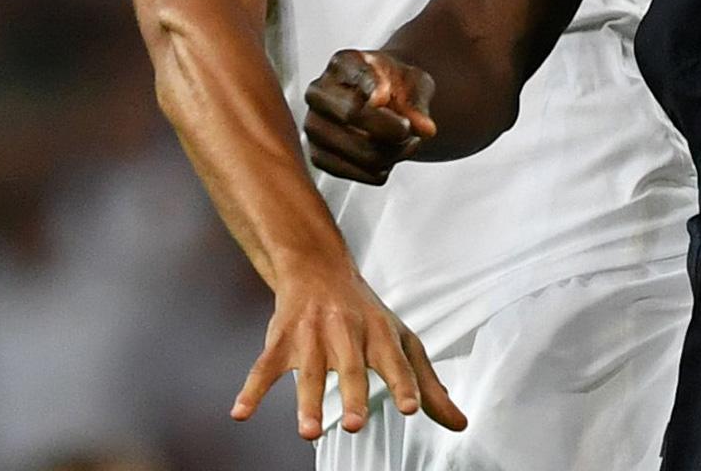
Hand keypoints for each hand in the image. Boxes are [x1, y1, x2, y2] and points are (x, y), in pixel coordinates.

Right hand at [232, 261, 464, 438]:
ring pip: (310, 371)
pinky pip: (265, 367)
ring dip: (308, 401)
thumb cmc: (367, 315)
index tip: (411, 408)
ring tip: (309, 432)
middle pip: (352, 367)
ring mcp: (313, 336)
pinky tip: (241, 413)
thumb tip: (459, 423)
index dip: (404, 384)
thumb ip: (429, 384)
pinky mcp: (282, 340)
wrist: (319, 268)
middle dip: (354, 395)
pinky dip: (251, 390)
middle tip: (356, 424)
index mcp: (381, 335)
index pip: (396, 363)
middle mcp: (348, 333)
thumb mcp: (403, 342)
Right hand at [304, 49, 437, 184]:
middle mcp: (319, 94)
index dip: (376, 88)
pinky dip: (382, 169)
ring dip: (392, 152)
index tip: (388, 95)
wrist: (386, 101)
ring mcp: (314, 127)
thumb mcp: (415, 82)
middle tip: (409, 129)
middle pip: (351, 113)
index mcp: (342, 63)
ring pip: (358, 149)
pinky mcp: (320, 157)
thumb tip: (424, 128)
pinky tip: (391, 155)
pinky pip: (356, 173)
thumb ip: (418, 102)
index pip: (357, 75)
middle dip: (390, 127)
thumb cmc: (395, 85)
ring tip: (407, 142)